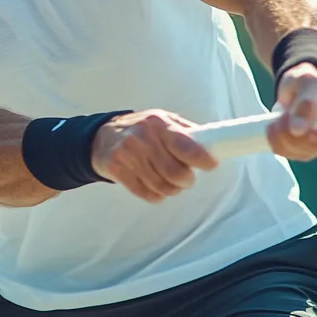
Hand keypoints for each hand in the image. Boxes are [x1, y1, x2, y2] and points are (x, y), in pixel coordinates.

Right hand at [91, 110, 219, 202]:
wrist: (102, 137)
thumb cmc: (142, 129)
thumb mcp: (163, 121)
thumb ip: (186, 132)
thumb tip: (214, 143)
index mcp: (158, 122)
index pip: (186, 146)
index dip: (203, 160)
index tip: (211, 165)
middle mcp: (142, 137)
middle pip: (175, 173)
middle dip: (187, 181)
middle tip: (187, 179)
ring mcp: (127, 154)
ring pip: (162, 186)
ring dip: (172, 190)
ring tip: (172, 184)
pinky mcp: (116, 170)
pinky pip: (146, 193)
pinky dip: (157, 196)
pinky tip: (156, 188)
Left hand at [267, 63, 316, 160]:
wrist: (294, 87)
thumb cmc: (307, 81)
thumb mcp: (308, 81)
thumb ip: (306, 100)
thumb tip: (297, 130)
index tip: (313, 130)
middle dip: (296, 133)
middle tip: (285, 115)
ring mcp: (316, 146)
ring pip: (299, 153)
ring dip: (282, 135)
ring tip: (279, 116)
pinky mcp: (300, 149)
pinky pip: (286, 153)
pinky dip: (275, 140)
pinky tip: (274, 126)